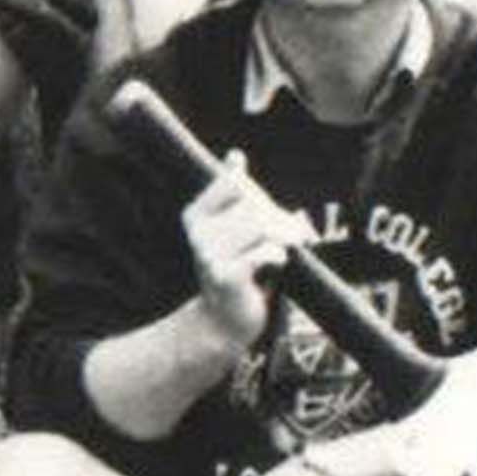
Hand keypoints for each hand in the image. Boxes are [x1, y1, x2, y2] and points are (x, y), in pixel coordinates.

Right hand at [183, 152, 310, 354]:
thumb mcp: (233, 225)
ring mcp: (209, 255)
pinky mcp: (227, 276)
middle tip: (280, 237)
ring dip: (279, 238)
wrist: (224, 320)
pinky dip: (277, 256)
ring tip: (276, 251)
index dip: (255, 195)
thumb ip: (235, 191)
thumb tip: (234, 155)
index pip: (234, 183)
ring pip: (262, 226)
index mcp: (196, 216)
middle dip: (274, 219)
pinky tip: (273, 267)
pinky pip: (266, 251)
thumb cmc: (235, 266)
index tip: (262, 212)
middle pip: (253, 206)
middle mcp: (198, 234)